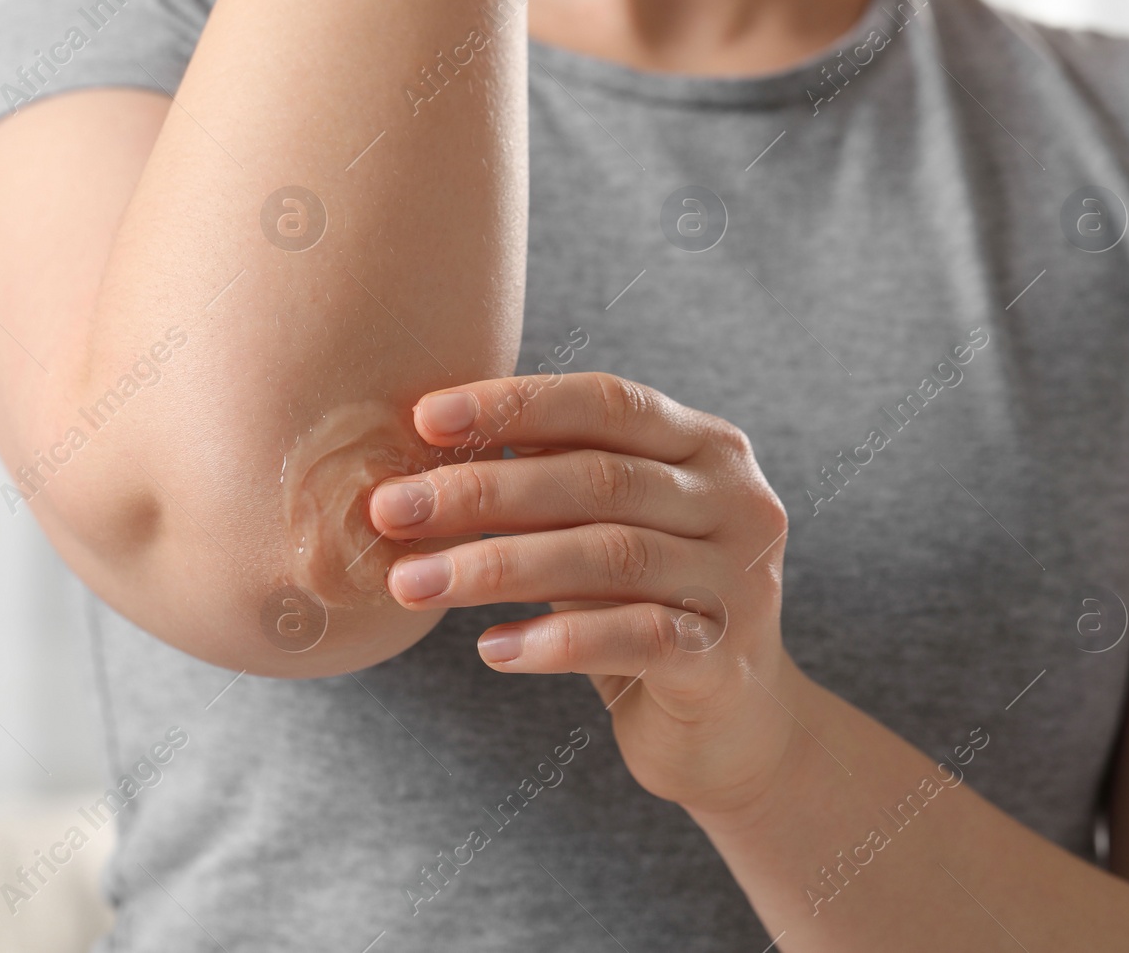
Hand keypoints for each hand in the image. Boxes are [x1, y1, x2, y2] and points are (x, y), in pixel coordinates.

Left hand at [369, 372, 800, 816]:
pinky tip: (491, 648)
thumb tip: (427, 435)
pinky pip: (633, 639)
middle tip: (390, 509)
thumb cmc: (641, 604)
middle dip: (483, 491)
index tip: (423, 418)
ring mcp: (738, 581)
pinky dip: (555, 640)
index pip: (606, 403)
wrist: (731, 725)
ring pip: (607, 556)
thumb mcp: (600, 526)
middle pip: (598, 480)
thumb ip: (549, 475)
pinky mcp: (724, 659)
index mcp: (706, 445)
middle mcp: (736, 501)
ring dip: (496, 567)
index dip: (515, 404)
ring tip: (411, 582)